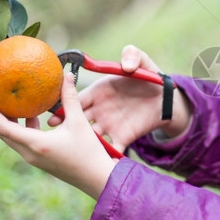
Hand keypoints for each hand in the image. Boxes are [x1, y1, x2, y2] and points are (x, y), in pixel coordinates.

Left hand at [0, 73, 117, 198]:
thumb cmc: (89, 152)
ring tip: (15, 105)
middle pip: (4, 133)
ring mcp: (35, 159)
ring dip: (11, 123)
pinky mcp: (41, 161)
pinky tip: (35, 118)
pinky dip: (23, 129)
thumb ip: (70, 98)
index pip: (3, 127)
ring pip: (14, 139)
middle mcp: (30, 153)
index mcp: (35, 143)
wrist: (98, 179)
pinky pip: (24, 143)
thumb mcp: (79, 122)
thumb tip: (66, 75)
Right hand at [48, 45, 191, 150]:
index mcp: (99, 92)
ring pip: (91, 137)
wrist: (165, 98)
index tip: (54, 116)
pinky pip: (112, 149)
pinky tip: (100, 164)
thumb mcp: (142, 62)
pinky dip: (106, 157)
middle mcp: (100, 110)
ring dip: (83, 144)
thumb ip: (133, 55)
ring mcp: (109, 126)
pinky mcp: (123, 138)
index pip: (78, 100)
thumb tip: (126, 65)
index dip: (65, 107)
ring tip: (75, 153)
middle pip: (78, 120)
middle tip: (55, 135)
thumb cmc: (149, 77)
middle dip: (66, 128)